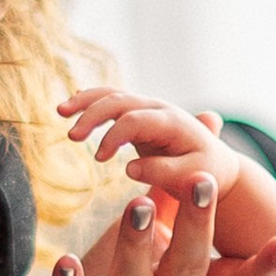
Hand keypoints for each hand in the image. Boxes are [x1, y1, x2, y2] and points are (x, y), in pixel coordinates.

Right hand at [59, 85, 237, 215]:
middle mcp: (159, 109)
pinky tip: (70, 106)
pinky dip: (90, 101)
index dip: (114, 135)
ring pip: (113, 95)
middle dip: (93, 114)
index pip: (136, 120)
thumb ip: (164, 174)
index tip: (99, 159)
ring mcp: (148, 109)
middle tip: (72, 136)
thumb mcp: (194, 181)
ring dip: (86, 101)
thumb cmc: (206, 175)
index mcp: (173, 123)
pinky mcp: (138, 116)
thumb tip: (130, 169)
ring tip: (60, 112)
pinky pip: (112, 102)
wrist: (216, 165)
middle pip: (120, 100)